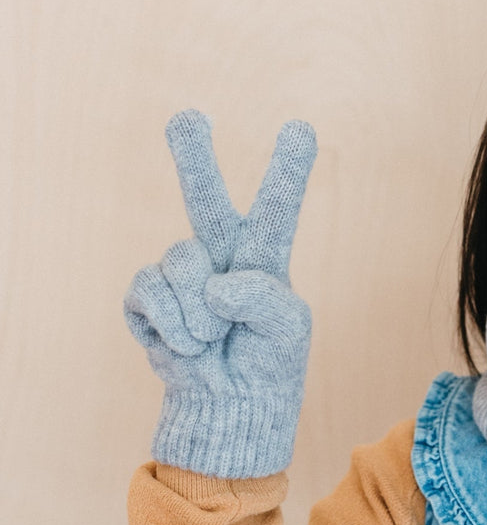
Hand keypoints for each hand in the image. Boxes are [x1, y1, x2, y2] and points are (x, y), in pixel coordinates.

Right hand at [123, 109, 317, 476]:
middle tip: (186, 117)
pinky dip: (171, 325)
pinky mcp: (146, 297)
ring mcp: (181, 274)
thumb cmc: (268, 364)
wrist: (229, 406)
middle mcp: (221, 256)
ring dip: (198, 314)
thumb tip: (215, 284)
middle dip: (194, 158)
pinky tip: (185, 344)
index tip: (302, 127)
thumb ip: (263, 299)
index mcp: (264, 258)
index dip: (288, 170)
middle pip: (205, 200)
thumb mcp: (288, 331)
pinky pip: (149, 291)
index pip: (276, 208)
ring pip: (179, 263)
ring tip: (212, 338)